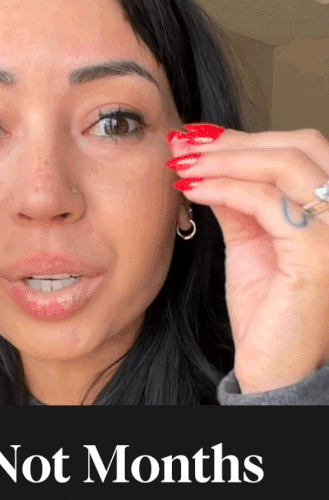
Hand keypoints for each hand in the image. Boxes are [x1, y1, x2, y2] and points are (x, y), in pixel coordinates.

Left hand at [167, 124, 328, 393]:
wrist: (274, 363)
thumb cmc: (266, 306)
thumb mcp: (250, 239)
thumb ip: (238, 199)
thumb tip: (209, 161)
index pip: (299, 148)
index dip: (245, 136)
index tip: (197, 136)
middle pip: (299, 145)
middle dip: (234, 141)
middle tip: (185, 144)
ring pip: (285, 165)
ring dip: (225, 159)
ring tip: (183, 164)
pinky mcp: (318, 255)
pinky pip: (267, 203)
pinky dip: (224, 189)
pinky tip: (192, 189)